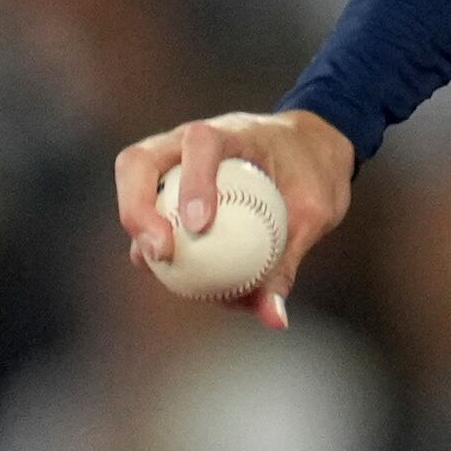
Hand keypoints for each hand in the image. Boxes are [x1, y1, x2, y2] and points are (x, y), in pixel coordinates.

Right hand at [113, 106, 354, 329]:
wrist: (311, 149)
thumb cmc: (315, 173)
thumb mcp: (316, 214)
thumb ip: (289, 260)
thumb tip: (274, 318)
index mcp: (232, 132)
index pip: (201, 143)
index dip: (194, 182)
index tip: (199, 226)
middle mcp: (188, 139)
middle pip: (139, 161)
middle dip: (137, 207)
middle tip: (160, 252)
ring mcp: (172, 159)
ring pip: (133, 184)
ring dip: (138, 227)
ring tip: (157, 267)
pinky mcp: (169, 183)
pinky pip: (152, 212)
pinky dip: (155, 241)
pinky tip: (173, 277)